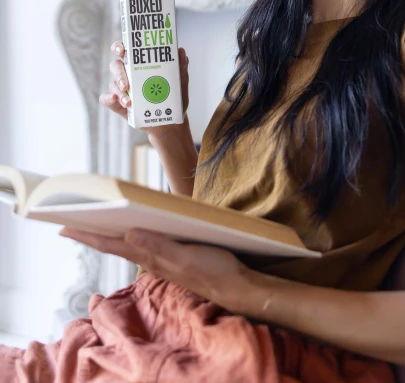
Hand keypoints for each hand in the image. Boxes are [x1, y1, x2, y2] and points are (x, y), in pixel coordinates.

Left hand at [58, 227, 254, 313]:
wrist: (235, 286)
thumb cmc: (213, 270)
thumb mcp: (186, 256)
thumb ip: (159, 247)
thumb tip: (129, 232)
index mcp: (151, 256)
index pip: (112, 244)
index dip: (88, 235)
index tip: (64, 227)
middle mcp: (151, 258)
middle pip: (114, 244)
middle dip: (91, 233)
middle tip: (69, 222)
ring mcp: (162, 258)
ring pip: (127, 244)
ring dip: (108, 235)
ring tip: (94, 223)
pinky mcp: (173, 256)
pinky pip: (144, 244)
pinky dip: (130, 236)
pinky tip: (132, 230)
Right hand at [99, 41, 190, 139]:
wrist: (170, 121)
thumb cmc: (173, 99)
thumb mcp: (180, 84)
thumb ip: (181, 68)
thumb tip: (181, 51)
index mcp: (140, 65)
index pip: (126, 51)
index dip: (120, 47)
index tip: (122, 50)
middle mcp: (129, 75)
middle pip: (116, 65)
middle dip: (118, 71)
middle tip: (126, 83)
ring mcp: (122, 90)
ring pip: (113, 83)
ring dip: (119, 91)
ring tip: (129, 101)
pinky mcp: (118, 104)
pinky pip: (107, 100)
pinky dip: (108, 99)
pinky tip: (115, 100)